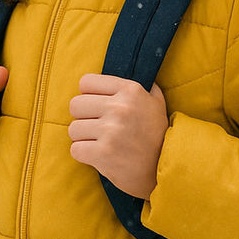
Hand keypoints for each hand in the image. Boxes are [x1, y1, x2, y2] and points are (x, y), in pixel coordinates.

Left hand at [68, 73, 168, 198]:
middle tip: (96, 127)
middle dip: (83, 117)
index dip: (88, 95)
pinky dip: (83, 154)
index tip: (96, 106)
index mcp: (130, 90)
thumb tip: (135, 70)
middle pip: (75, 105)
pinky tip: (97, 155)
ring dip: (83, 137)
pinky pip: (75, 149)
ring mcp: (111, 131)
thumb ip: (143, 85)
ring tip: (98, 142)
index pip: (86, 82)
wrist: (165, 168)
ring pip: (73, 128)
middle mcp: (120, 107)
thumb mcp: (156, 102)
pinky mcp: (103, 153)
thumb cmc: (158, 135)